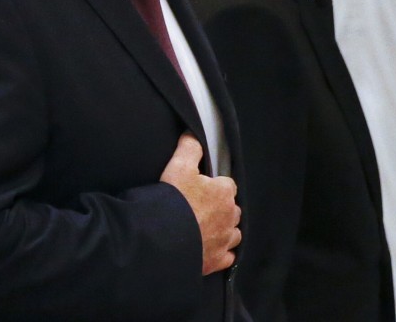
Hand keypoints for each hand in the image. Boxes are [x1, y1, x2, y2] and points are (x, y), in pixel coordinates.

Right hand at [160, 133, 241, 275]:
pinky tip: (211, 248)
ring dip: (224, 230)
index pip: (227, 184)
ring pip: (233, 233)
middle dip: (221, 208)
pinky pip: (228, 256)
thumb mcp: (179, 166)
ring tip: (207, 228)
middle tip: (200, 208)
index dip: (214, 185)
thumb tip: (192, 134)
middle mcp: (230, 217)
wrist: (162, 238)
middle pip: (232, 209)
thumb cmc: (173, 201)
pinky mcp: (217, 260)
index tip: (201, 188)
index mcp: (224, 192)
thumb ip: (189, 147)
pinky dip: (222, 252)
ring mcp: (225, 240)